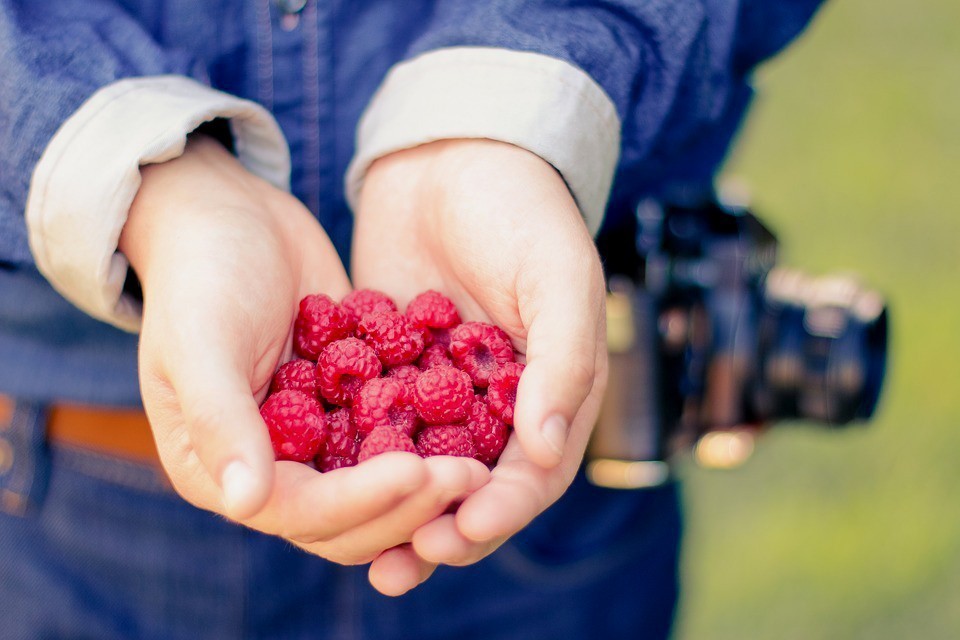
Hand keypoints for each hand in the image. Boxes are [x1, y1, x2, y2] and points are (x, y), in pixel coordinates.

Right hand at [120, 136, 488, 587]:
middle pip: (351, 519)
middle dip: (409, 505)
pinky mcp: (353, 408)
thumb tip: (249, 501)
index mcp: (221, 471)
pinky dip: (434, 440)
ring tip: (483, 466)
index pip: (301, 512)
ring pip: (382, 489)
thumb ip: (220, 418)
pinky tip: (483, 428)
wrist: (233, 216)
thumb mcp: (201, 340)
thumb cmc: (202, 274)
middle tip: (470, 476)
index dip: (360, 502)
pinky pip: (398, 436)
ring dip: (428, 487)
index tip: (416, 472)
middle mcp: (274, 469)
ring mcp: (317, 440)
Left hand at [353, 139, 607, 590]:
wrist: (453, 155)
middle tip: (404, 561)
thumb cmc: (522, 210)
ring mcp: (438, 389)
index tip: (464, 530)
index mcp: (549, 390)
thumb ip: (563, 361)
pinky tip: (320, 482)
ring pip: (417, 467)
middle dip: (442, 527)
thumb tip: (544, 450)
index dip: (502, 509)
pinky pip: (371, 422)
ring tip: (362, 555)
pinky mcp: (387, 368)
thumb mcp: (558, 277)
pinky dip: (353, 455)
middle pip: (471, 486)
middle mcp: (495, 402)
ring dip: (393, 512)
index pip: (532, 471)